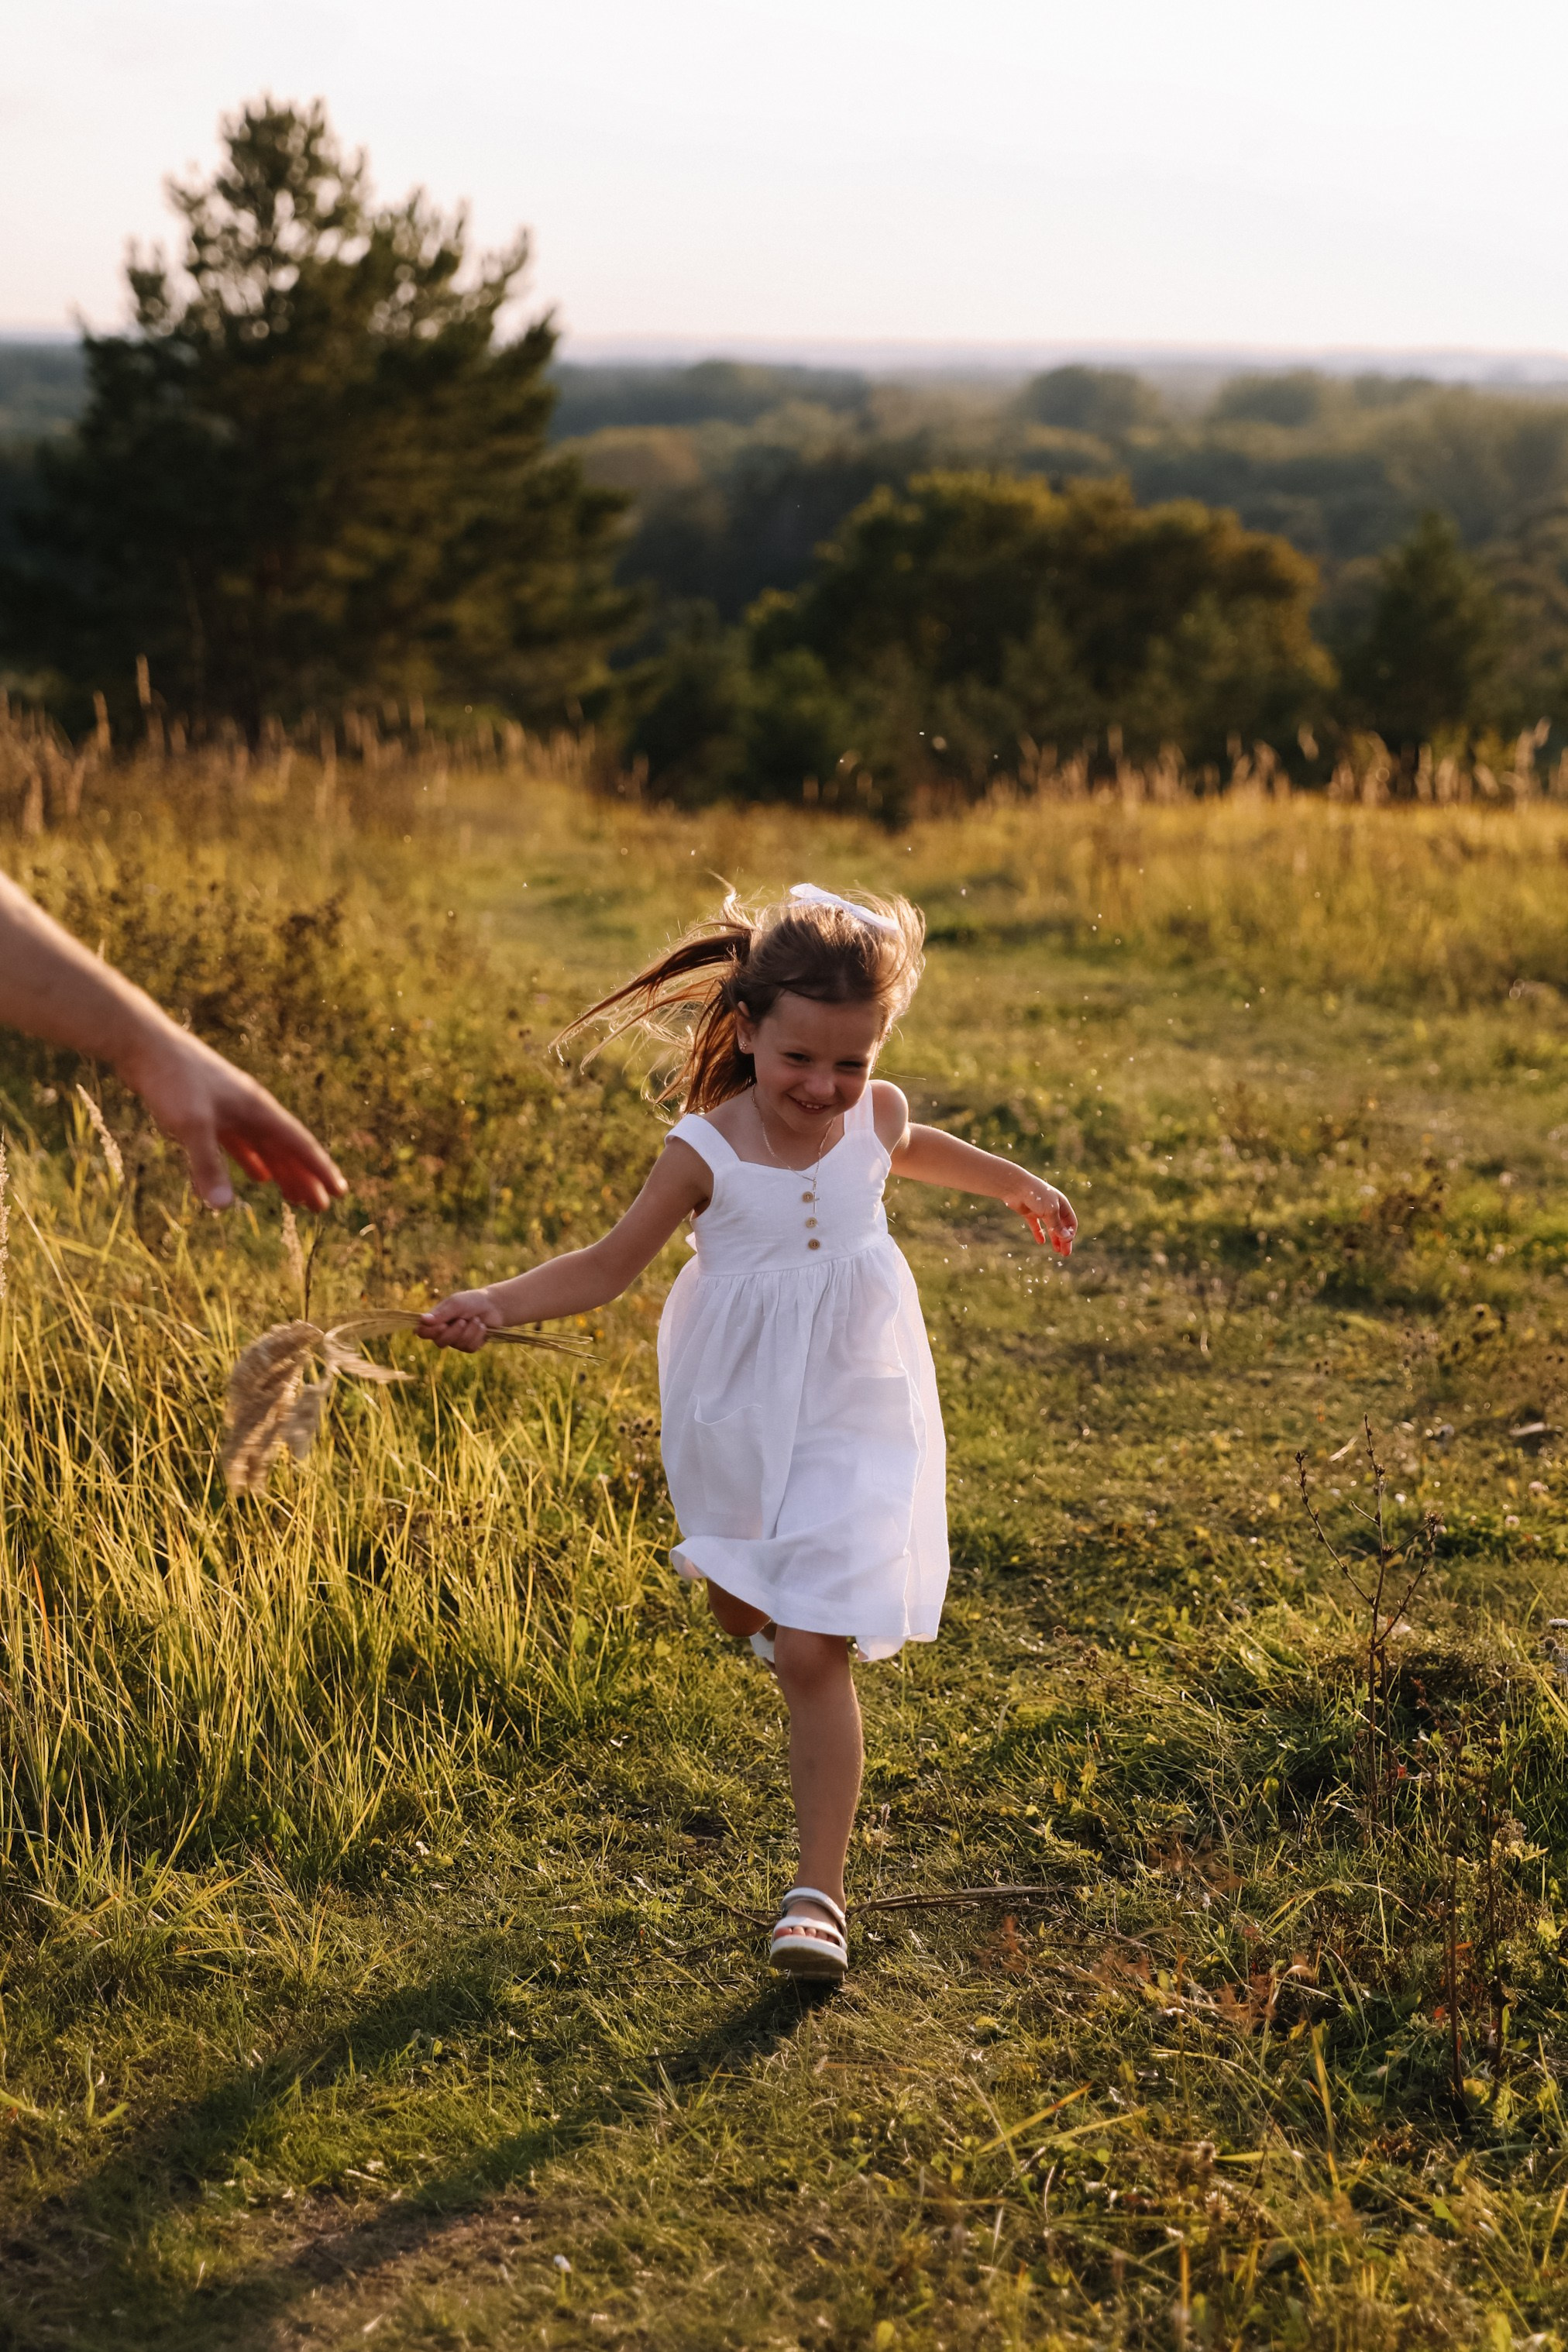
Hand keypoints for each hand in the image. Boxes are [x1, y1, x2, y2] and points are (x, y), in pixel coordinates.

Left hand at [118, 1020, 345, 1211]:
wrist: (144, 1044)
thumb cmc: (172, 1080)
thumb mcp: (191, 1125)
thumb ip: (208, 1167)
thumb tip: (223, 1208)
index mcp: (257, 1108)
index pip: (298, 1144)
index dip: (320, 1169)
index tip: (339, 1193)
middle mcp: (250, 1108)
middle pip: (286, 1149)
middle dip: (304, 1178)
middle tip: (320, 1209)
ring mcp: (230, 1109)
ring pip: (266, 1148)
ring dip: (282, 1173)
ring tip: (295, 1199)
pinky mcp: (209, 1112)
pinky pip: (240, 1144)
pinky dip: (253, 1162)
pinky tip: (258, 1177)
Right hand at [417, 1287, 504, 1351]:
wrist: (493, 1306)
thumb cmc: (471, 1301)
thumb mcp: (456, 1303)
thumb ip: (441, 1313)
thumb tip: (422, 1320)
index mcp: (436, 1320)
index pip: (423, 1332)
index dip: (430, 1332)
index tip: (443, 1325)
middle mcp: (443, 1332)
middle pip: (439, 1342)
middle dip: (454, 1332)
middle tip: (463, 1320)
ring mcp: (456, 1341)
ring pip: (457, 1344)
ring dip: (469, 1330)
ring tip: (476, 1319)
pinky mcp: (469, 1346)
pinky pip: (469, 1347)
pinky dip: (478, 1335)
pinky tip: (482, 1327)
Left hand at [1005, 1174, 1076, 1256]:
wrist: (1016, 1187)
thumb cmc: (1037, 1196)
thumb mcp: (1051, 1212)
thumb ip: (1058, 1226)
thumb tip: (1068, 1239)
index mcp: (1062, 1204)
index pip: (1071, 1222)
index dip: (1070, 1233)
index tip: (1067, 1244)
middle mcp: (1053, 1207)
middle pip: (1062, 1226)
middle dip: (1064, 1240)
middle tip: (1065, 1254)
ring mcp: (1041, 1210)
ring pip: (1050, 1227)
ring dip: (1054, 1238)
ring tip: (1056, 1250)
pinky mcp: (1029, 1213)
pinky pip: (1036, 1226)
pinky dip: (1039, 1233)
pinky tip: (1040, 1242)